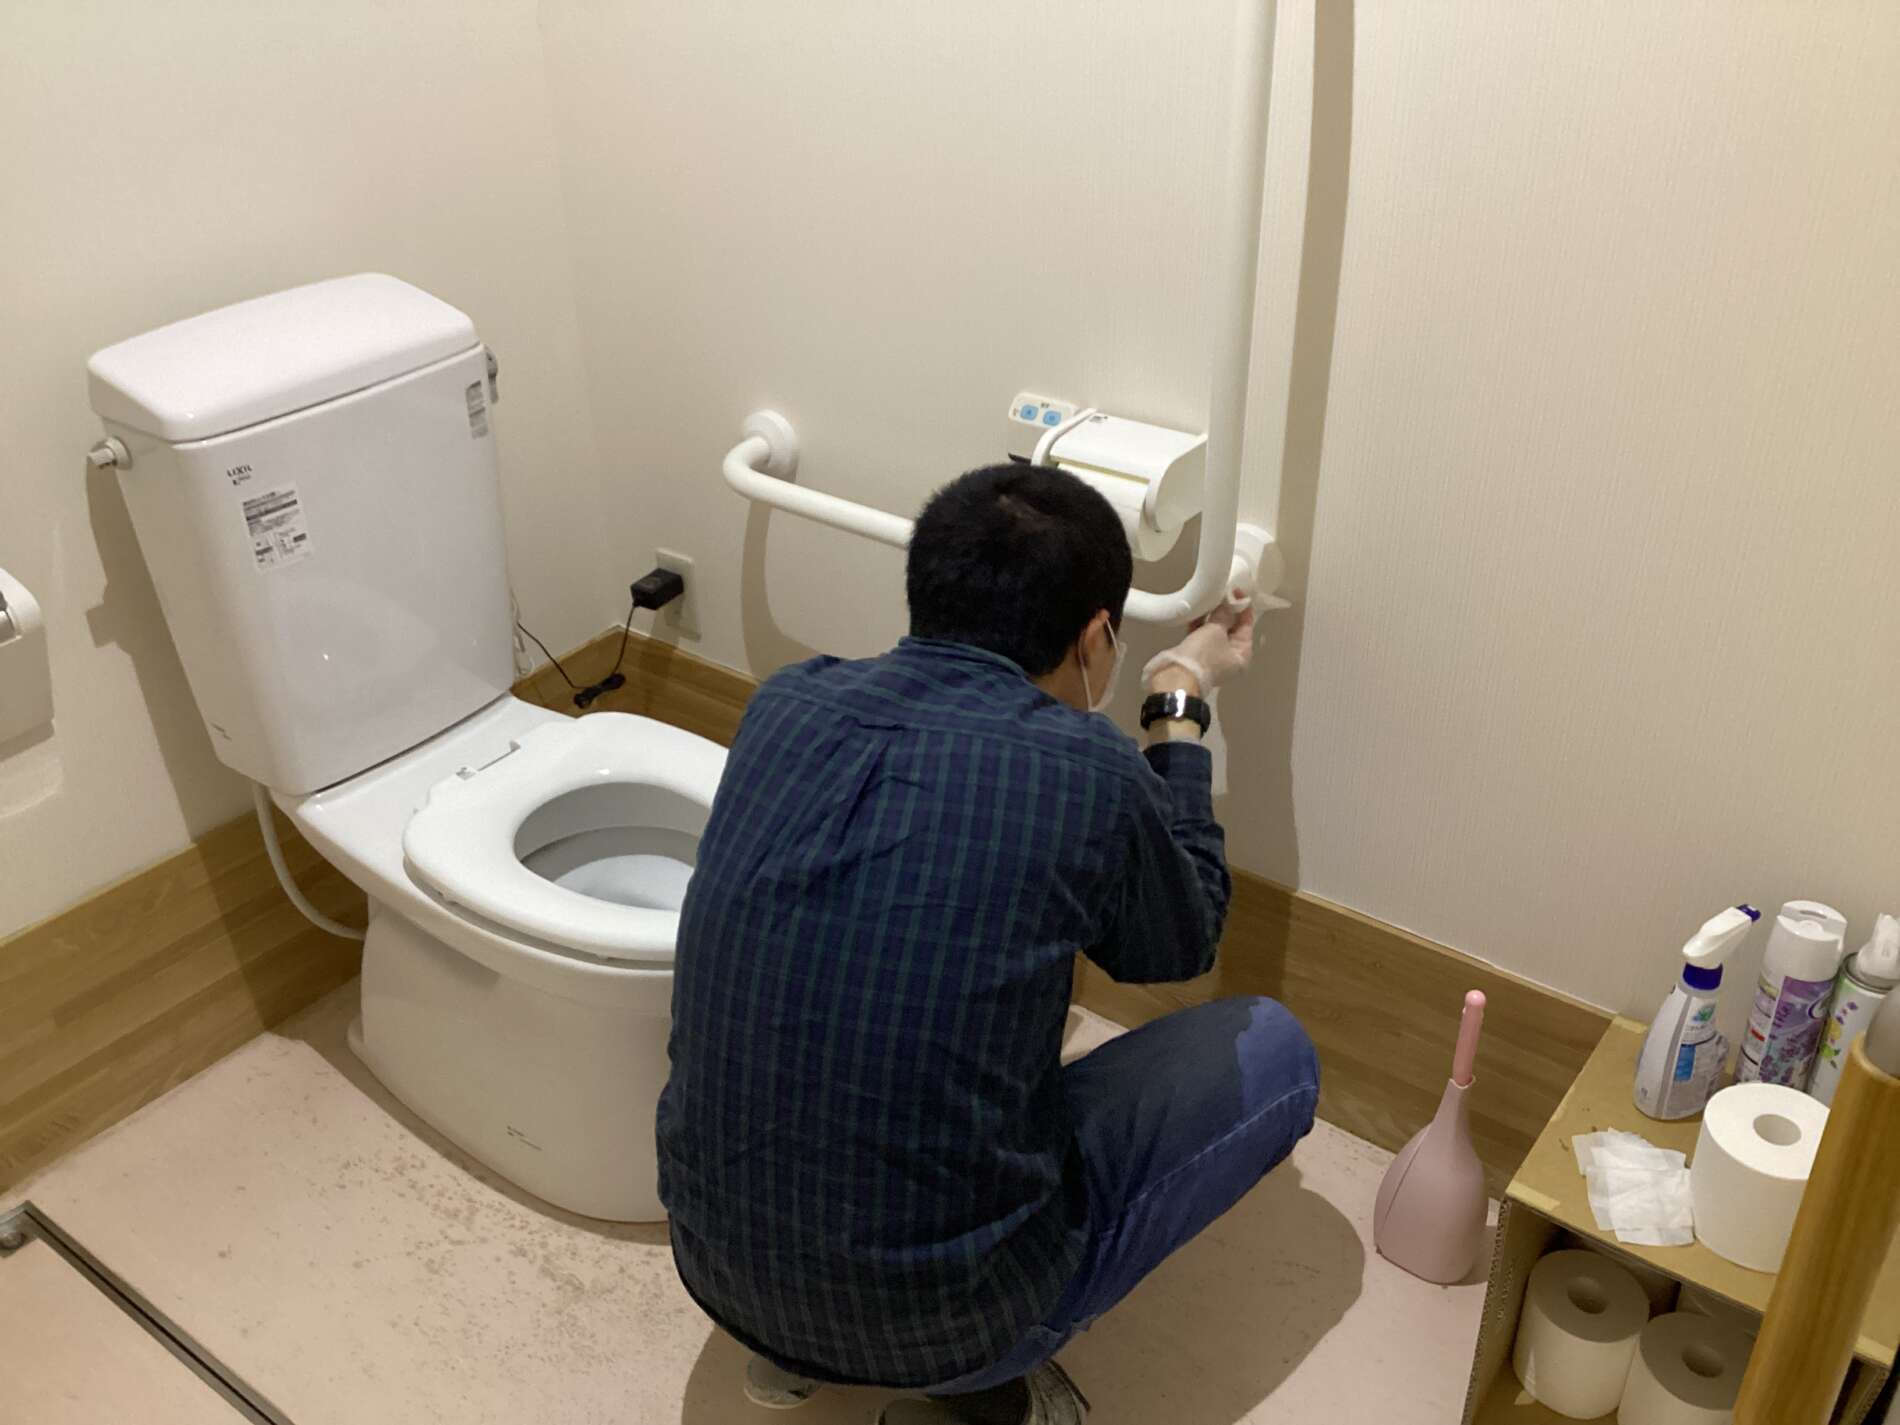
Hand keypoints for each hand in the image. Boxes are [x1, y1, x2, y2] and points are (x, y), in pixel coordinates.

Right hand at [1142, 596, 1256, 695]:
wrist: (1177, 674)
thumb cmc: (1203, 654)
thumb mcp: (1217, 630)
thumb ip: (1224, 614)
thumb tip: (1228, 603)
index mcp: (1242, 654)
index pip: (1247, 625)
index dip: (1243, 607)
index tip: (1236, 591)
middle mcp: (1230, 656)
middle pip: (1232, 628)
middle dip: (1226, 610)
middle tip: (1222, 593)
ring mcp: (1213, 656)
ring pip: (1215, 631)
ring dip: (1212, 616)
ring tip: (1209, 598)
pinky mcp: (1197, 654)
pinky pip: (1201, 635)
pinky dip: (1200, 623)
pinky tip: (1196, 610)